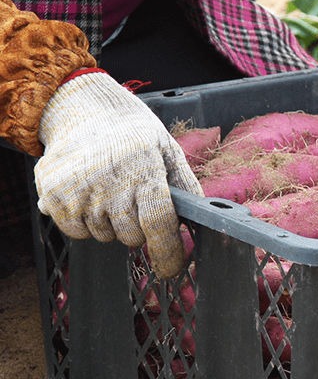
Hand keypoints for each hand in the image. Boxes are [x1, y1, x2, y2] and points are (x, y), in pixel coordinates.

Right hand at [34, 71, 201, 277]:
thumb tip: (202, 221)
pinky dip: (85, 222)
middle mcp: (110, 182)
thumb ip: (186, 186)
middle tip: (135, 201)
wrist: (86, 111)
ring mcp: (78, 190)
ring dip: (111, 223)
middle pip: (131, 237)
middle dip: (139, 230)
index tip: (173, 267)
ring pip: (103, 236)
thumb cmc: (135, 135)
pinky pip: (76, 232)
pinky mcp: (53, 196)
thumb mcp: (168, 151)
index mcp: (144, 169)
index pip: (158, 222)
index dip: (168, 251)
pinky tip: (89, 193)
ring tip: (110, 188)